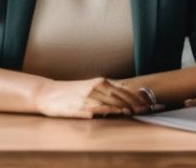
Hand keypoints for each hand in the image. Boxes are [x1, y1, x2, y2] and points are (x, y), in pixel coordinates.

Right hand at [34, 77, 148, 118]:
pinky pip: (99, 109)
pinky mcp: (81, 108)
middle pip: (121, 96)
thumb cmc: (69, 92)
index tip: (147, 103)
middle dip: (135, 103)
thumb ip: (105, 91)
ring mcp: (89, 98)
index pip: (123, 90)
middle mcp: (96, 88)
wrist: (47, 94)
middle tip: (147, 109)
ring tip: (136, 112)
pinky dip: (110, 111)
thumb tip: (123, 94)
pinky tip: (118, 113)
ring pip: (112, 102)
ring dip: (125, 107)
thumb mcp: (89, 87)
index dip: (137, 96)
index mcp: (100, 82)